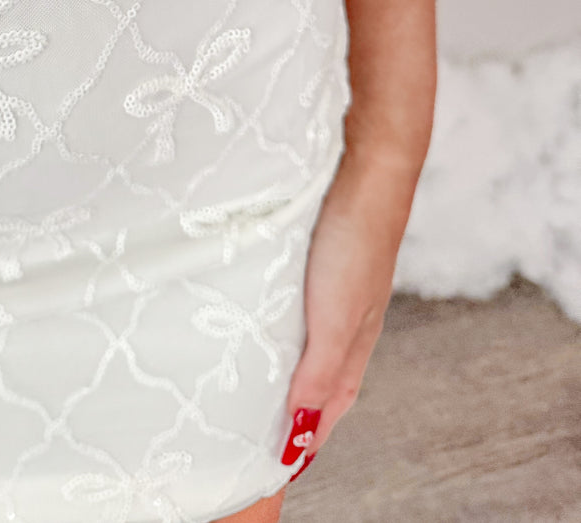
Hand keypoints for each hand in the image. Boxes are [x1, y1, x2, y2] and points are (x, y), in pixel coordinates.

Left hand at [282, 144, 424, 466]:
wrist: (369, 168)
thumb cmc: (354, 237)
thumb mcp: (334, 315)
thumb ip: (320, 371)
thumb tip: (303, 430)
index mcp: (353, 340)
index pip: (330, 403)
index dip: (309, 433)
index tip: (282, 461)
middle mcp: (348, 317)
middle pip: (324, 377)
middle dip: (300, 406)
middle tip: (265, 430)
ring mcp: (336, 285)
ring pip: (313, 339)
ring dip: (290, 364)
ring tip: (259, 380)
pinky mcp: (323, 256)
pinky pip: (303, 305)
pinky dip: (288, 324)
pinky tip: (269, 313)